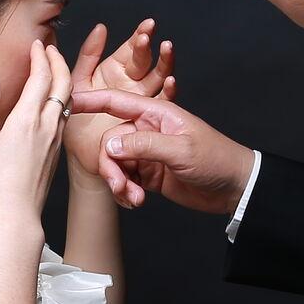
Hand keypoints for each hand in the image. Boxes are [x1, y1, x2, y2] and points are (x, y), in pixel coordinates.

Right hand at [0, 39, 71, 238]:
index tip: (36, 43)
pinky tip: (51, 102)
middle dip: (59, 61)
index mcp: (28, 118)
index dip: (41, 56)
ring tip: (52, 69)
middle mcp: (48, 125)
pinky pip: (64, 116)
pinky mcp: (57, 152)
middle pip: (63, 83)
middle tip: (50, 49)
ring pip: (67, 100)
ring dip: (62, 79)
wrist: (16, 214)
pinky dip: (61, 99)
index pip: (42, 76)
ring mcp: (56, 139)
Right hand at [65, 87, 252, 213]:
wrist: (234, 187)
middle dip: (110, 167)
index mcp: (156, 113)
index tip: (69, 104)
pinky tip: (135, 201)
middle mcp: (147, 130)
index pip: (116, 102)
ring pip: (115, 164)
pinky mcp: (148, 173)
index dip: (91, 101)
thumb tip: (109, 146)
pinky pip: (124, 179)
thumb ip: (144, 146)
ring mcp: (147, 153)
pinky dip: (124, 192)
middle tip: (122, 188)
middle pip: (110, 142)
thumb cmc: (216, 159)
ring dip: (118, 183)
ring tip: (133, 198)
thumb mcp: (180, 150)